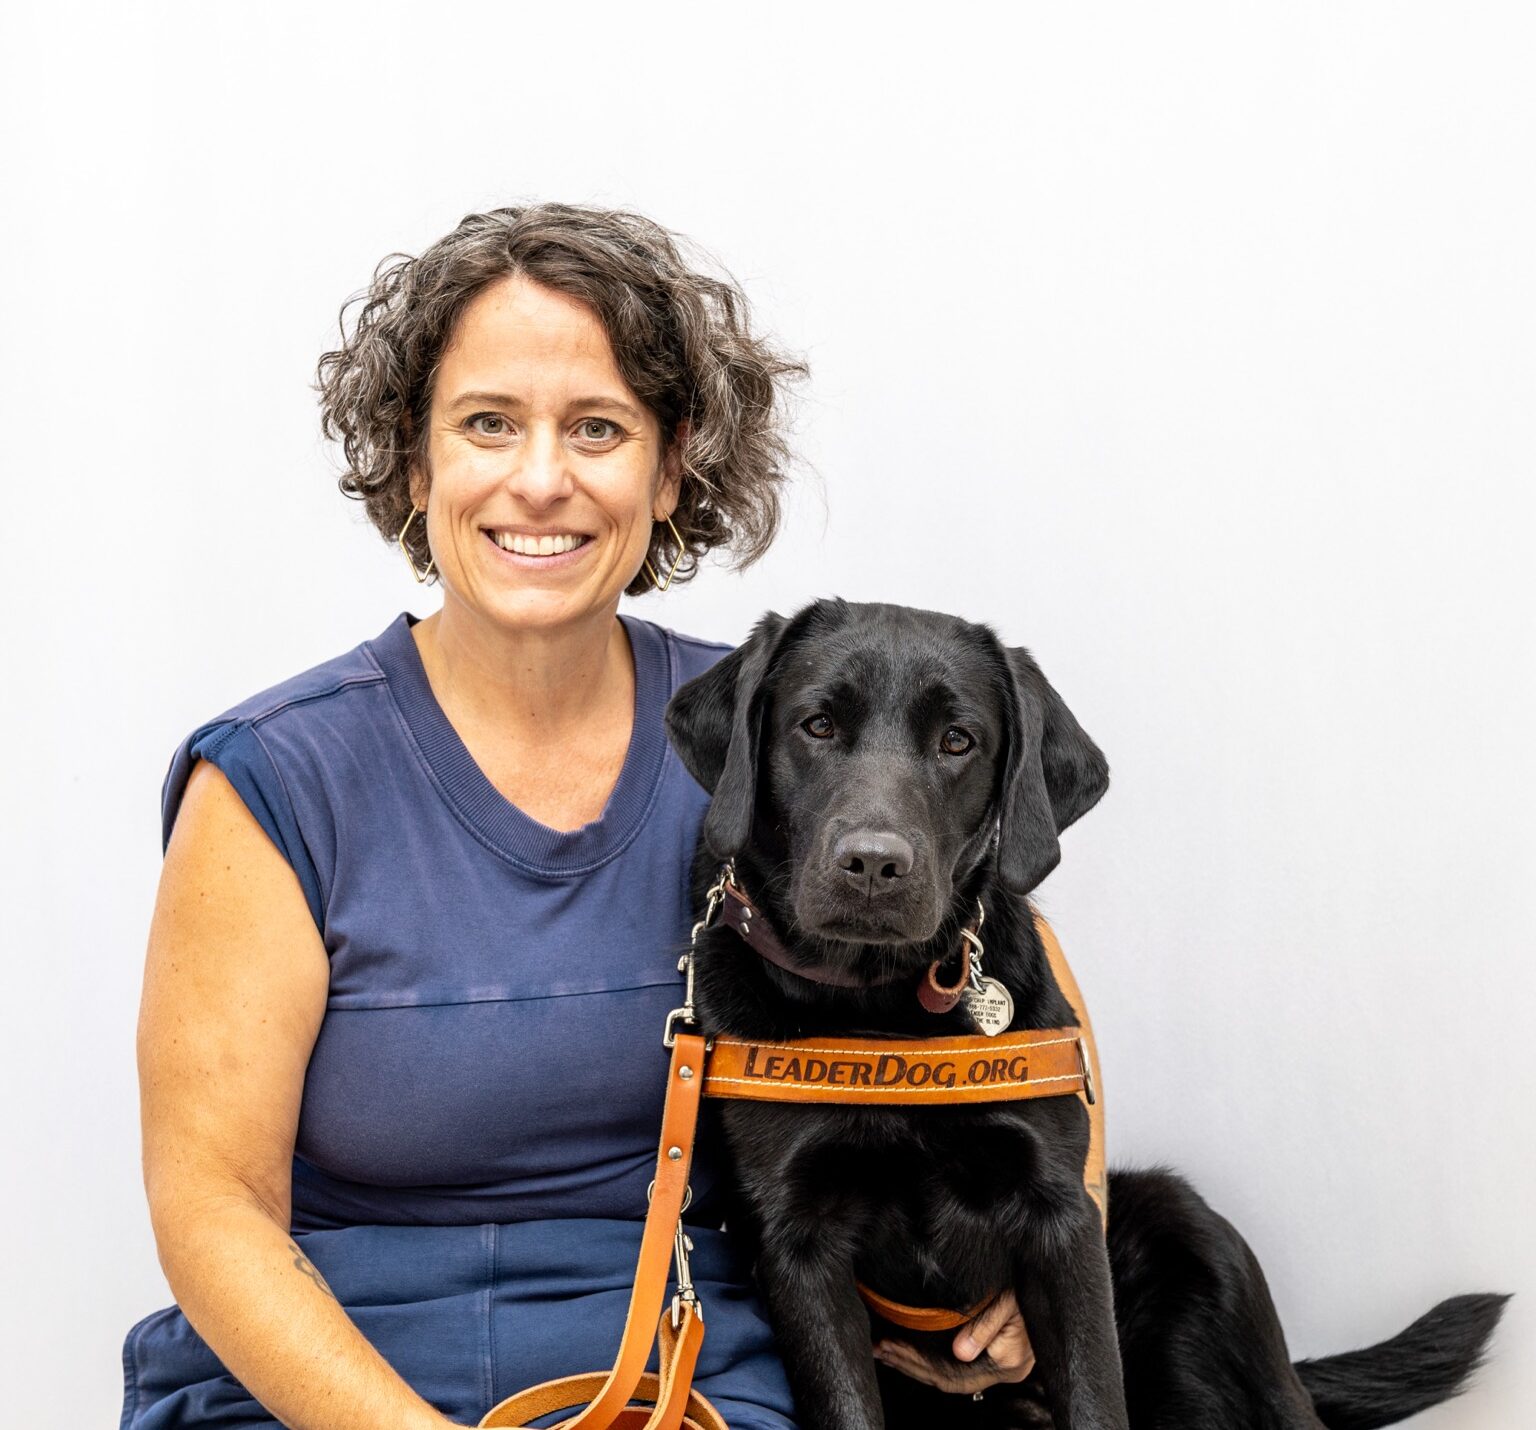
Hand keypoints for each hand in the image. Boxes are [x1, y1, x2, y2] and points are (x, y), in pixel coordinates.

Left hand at [872, 1289, 1035, 1393]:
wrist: (1051, 1275)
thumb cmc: (1030, 1284)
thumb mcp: (1008, 1301)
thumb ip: (985, 1326)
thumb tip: (960, 1351)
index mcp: (1008, 1362)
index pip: (953, 1375)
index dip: (919, 1364)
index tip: (892, 1347)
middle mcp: (1003, 1369)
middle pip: (948, 1378)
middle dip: (910, 1365)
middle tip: (879, 1350)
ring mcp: (998, 1364)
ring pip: (949, 1373)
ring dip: (915, 1363)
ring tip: (885, 1352)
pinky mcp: (992, 1352)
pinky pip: (955, 1364)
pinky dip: (930, 1356)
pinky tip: (911, 1349)